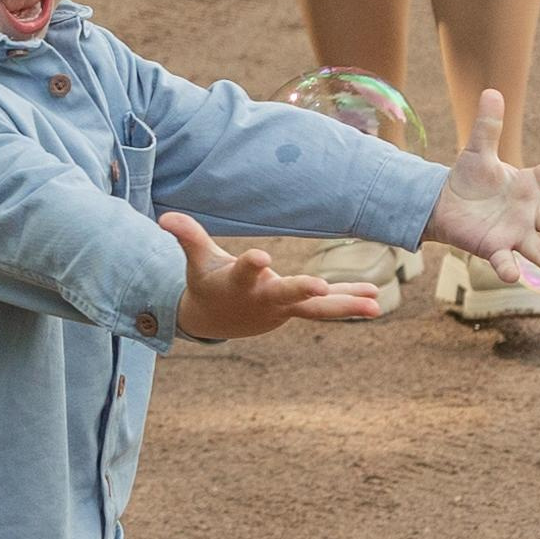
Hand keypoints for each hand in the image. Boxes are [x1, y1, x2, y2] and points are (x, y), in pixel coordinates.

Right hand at [161, 211, 384, 337]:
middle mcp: (263, 299)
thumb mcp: (197, 260)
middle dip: (302, 291)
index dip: (251, 264)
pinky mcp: (297, 310)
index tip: (260, 256)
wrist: (217, 321)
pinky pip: (325, 307)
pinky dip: (348, 301)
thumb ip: (188, 237)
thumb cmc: (208, 283)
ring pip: (316, 309)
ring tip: (374, 303)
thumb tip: (164, 217)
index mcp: (238, 284)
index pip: (244, 272)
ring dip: (344, 305)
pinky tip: (374, 300)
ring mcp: (284, 308)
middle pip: (285, 295)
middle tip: (319, 288)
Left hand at [422, 90, 539, 287]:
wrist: (445, 205)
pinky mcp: (495, 249)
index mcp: (528, 185)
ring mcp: (514, 233)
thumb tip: (492, 91)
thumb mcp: (477, 150)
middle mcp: (527, 213)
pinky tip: (512, 276)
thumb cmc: (469, 179)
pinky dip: (509, 269)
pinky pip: (505, 262)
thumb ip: (488, 126)